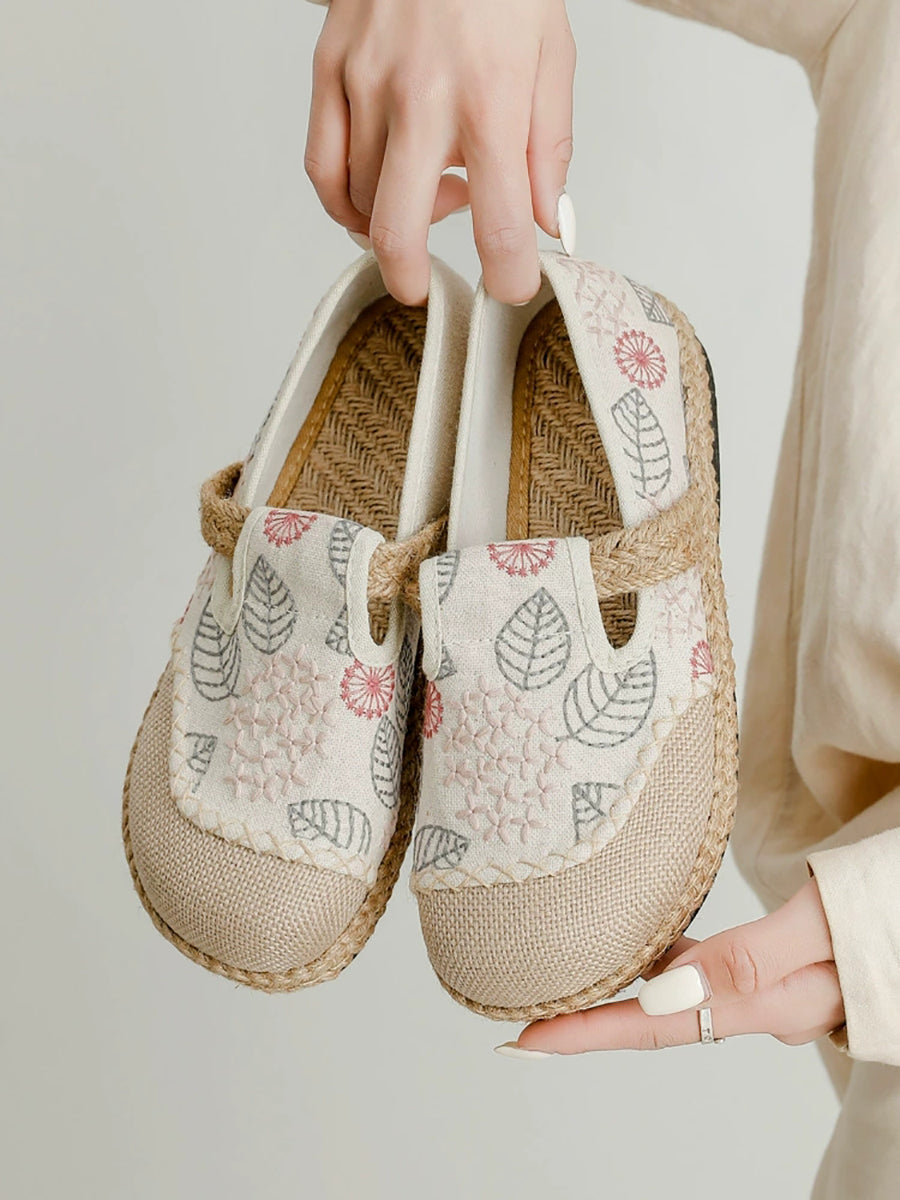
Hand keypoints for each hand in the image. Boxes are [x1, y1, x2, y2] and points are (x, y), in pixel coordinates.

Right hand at [305, 0, 575, 304]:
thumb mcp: (551, 55)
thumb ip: (548, 149)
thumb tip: (548, 224)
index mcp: (490, 99)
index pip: (499, 221)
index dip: (508, 275)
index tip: (511, 288)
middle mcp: (421, 98)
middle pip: (398, 229)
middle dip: (415, 279)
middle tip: (428, 287)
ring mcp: (365, 85)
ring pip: (359, 201)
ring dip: (393, 219)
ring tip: (428, 189)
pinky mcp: (329, 71)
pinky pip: (322, 167)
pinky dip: (342, 200)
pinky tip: (370, 195)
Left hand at [510, 879, 844, 1053]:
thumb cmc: (893, 905)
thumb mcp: (827, 924)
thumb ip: (751, 960)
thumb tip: (661, 995)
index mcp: (770, 1001)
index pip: (658, 1024)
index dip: (587, 1033)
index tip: (522, 1043)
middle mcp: (764, 1003)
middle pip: (659, 1016)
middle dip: (591, 1018)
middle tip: (524, 1015)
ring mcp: (774, 987)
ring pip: (683, 993)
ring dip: (623, 989)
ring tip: (564, 978)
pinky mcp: (779, 963)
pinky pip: (710, 970)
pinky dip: (667, 960)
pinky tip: (644, 944)